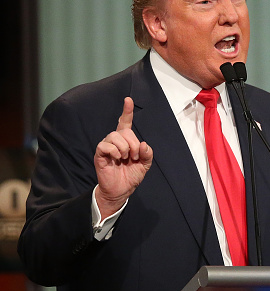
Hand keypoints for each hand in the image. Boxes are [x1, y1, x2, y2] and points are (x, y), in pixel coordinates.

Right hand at [94, 97, 152, 216]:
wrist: (121, 190)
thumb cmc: (131, 176)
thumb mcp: (145, 165)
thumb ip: (147, 153)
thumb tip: (144, 144)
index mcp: (126, 141)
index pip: (125, 122)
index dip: (127, 111)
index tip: (128, 100)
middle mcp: (115, 141)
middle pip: (124, 131)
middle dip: (133, 143)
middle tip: (134, 156)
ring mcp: (107, 147)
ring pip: (114, 136)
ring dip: (125, 147)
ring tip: (126, 158)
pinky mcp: (100, 155)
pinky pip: (105, 145)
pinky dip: (114, 151)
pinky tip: (118, 158)